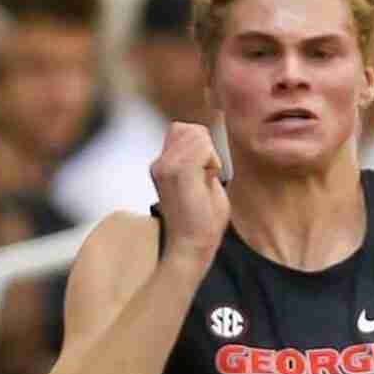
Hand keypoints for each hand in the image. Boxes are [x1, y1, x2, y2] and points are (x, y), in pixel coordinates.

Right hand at [149, 122, 229, 269]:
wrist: (191, 245)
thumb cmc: (201, 221)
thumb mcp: (199, 182)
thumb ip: (199, 160)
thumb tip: (207, 142)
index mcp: (163, 166)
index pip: (181, 129)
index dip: (201, 144)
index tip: (204, 170)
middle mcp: (160, 163)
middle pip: (190, 129)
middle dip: (206, 147)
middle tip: (206, 175)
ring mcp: (166, 166)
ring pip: (197, 135)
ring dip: (210, 155)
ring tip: (206, 179)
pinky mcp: (178, 172)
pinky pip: (203, 147)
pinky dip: (212, 161)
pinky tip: (208, 180)